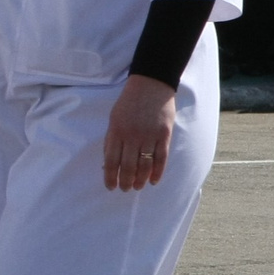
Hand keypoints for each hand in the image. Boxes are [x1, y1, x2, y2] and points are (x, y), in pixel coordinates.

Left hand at [102, 73, 176, 192]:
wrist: (151, 85)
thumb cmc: (129, 103)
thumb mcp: (114, 118)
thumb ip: (112, 139)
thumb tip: (108, 163)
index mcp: (116, 131)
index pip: (111, 161)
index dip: (110, 177)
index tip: (110, 186)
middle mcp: (132, 136)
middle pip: (128, 166)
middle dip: (126, 182)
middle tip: (125, 189)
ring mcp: (149, 136)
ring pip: (145, 165)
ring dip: (140, 179)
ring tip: (137, 187)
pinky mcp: (164, 135)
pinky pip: (161, 158)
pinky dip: (158, 172)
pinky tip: (153, 181)